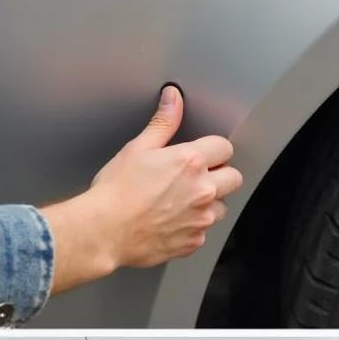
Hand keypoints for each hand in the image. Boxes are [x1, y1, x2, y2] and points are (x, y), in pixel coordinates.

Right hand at [41, 85, 243, 292]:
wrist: (104, 230)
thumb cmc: (116, 191)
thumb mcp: (138, 148)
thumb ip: (163, 123)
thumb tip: (174, 99)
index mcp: (191, 162)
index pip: (224, 147)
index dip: (213, 149)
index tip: (203, 154)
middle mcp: (203, 190)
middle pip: (234, 178)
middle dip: (220, 175)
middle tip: (196, 178)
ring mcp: (202, 218)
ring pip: (222, 207)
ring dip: (210, 203)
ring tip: (181, 202)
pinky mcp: (195, 241)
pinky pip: (205, 231)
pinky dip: (194, 226)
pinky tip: (172, 222)